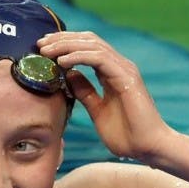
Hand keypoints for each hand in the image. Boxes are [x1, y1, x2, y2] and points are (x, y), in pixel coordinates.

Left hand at [38, 31, 170, 160]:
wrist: (148, 147)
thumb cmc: (127, 134)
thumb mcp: (97, 110)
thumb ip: (85, 92)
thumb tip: (69, 75)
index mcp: (112, 72)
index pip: (87, 47)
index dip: (65, 43)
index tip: (43, 47)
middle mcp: (120, 66)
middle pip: (88, 40)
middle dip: (62, 39)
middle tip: (40, 43)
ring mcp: (124, 69)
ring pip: (92, 45)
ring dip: (66, 45)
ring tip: (46, 51)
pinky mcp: (127, 77)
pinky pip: (99, 59)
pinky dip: (79, 57)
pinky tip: (62, 62)